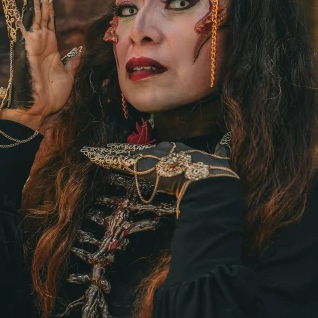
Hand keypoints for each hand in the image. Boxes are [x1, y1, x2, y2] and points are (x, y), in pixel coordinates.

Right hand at [0, 0, 82, 123]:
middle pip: (39, 3)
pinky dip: (11, 8)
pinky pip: (16, 23)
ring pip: (31, 8)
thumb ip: (72, 60)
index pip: (49, 11)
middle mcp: (38, 37)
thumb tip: (78, 48)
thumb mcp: (68, 74)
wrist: (38, 112)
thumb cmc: (50, 97)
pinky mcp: (23, 47)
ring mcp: (30, 40)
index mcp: (49, 42)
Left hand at [81, 137, 236, 212]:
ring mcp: (150, 158)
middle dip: (119, 151)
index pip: (154, 149)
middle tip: (104, 149)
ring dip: (107, 154)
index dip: (140, 152)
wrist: (208, 180)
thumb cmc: (213, 171)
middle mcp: (161, 150)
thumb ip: (221, 148)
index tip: (132, 152)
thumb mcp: (217, 158)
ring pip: (123, 155)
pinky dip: (105, 158)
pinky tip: (93, 155)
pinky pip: (118, 161)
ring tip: (90, 152)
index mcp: (176, 148)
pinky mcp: (142, 166)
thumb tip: (228, 138)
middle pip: (136, 151)